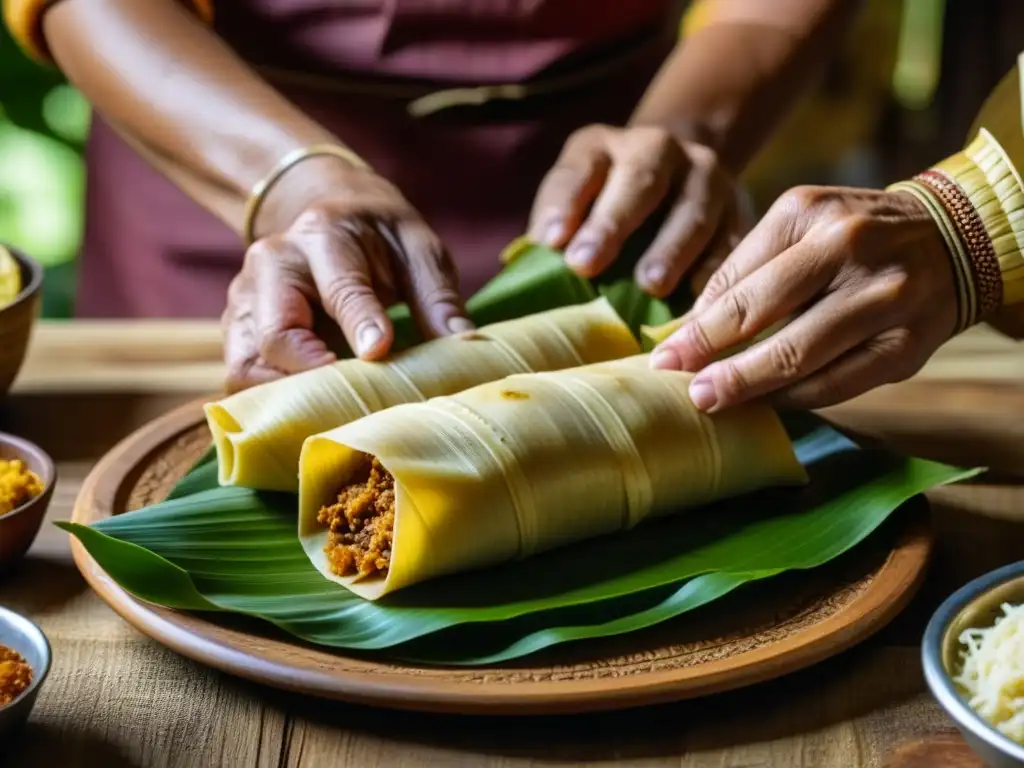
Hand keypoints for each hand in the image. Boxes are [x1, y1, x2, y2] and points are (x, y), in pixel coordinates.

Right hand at [222, 163, 470, 392]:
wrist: (329, 211)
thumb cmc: (381, 236)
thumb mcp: (419, 249)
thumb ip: (437, 295)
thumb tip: (463, 345)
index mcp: (323, 235)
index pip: (340, 286)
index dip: (359, 322)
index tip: (380, 351)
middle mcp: (272, 264)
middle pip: (274, 334)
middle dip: (311, 374)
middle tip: (355, 399)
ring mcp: (246, 300)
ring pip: (244, 366)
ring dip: (282, 399)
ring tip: (332, 415)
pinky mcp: (237, 331)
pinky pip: (241, 377)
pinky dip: (269, 404)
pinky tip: (310, 415)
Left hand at [528, 124, 743, 296]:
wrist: (677, 175)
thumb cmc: (604, 209)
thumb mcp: (573, 203)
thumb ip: (553, 230)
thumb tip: (527, 277)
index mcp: (602, 146)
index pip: (579, 168)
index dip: (565, 203)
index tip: (552, 242)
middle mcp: (658, 149)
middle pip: (639, 181)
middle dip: (612, 223)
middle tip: (588, 264)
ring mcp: (705, 175)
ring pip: (692, 208)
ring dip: (670, 248)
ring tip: (650, 286)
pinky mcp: (739, 208)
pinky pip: (730, 239)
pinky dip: (714, 269)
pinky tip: (697, 299)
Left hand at [650, 186, 957, 410]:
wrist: (956, 239)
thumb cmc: (855, 236)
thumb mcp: (801, 225)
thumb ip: (749, 269)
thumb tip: (691, 328)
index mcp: (809, 213)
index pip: (737, 278)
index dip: (695, 323)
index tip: (663, 354)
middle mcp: (849, 247)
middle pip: (762, 312)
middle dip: (709, 352)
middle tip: (673, 379)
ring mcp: (883, 298)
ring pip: (799, 353)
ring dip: (746, 382)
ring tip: (707, 399)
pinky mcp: (906, 345)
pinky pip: (837, 383)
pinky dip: (794, 397)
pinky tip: (764, 403)